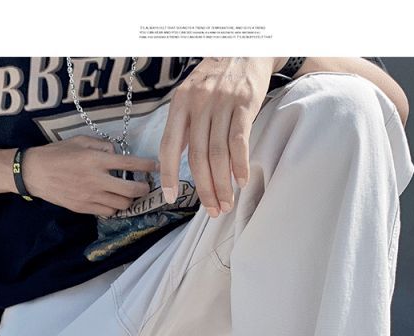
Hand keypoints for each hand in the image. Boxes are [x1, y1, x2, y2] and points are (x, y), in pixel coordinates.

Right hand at [21, 135, 157, 215]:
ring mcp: (91, 197)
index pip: (128, 163)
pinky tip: (112, 200)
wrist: (36, 173)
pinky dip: (114, 207)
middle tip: (144, 185)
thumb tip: (117, 153)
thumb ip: (101, 146)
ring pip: (122, 204)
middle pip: (131, 190)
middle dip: (142, 188)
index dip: (146, 166)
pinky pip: (108, 212)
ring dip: (129, 199)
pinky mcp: (85, 208)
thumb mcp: (80, 141)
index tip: (156, 166)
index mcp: (96, 160)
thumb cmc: (58, 153)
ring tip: (127, 192)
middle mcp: (97, 180)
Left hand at [159, 57, 272, 216]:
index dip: (168, 174)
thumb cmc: (217, 77)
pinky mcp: (245, 103)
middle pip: (198, 156)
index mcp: (180, 103)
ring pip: (218, 154)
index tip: (170, 197)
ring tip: (226, 203)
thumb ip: (185, 125)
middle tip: (212, 210)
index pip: (169, 144)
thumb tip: (176, 160)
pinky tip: (241, 181)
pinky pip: (239, 141)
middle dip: (204, 189)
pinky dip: (240, 165)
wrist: (245, 48)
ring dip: (223, 184)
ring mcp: (222, 102)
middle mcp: (199, 102)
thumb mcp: (192, 95)